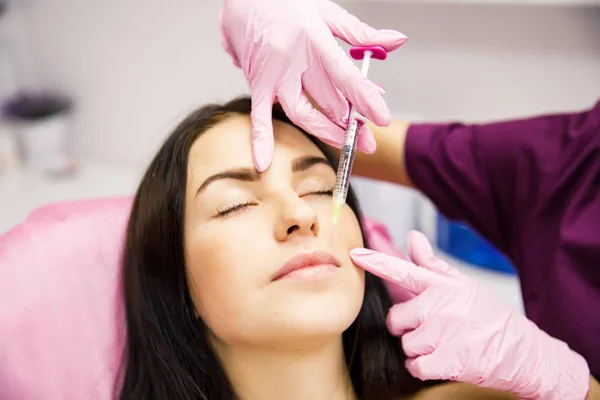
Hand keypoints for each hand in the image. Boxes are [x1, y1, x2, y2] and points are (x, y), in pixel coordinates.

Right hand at [219, 0, 406, 170]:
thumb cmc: (286, 3)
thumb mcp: (326, 11)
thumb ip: (361, 32)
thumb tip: (396, 40)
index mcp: (316, 40)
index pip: (346, 76)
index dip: (365, 99)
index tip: (381, 118)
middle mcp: (295, 60)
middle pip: (328, 101)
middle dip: (351, 125)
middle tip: (368, 141)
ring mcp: (275, 75)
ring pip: (302, 113)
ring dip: (324, 133)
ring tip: (343, 145)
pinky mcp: (257, 84)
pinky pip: (259, 115)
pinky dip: (260, 139)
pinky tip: (263, 161)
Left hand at [350, 231, 589, 399]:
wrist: (524, 351)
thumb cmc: (489, 316)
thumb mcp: (463, 285)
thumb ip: (432, 264)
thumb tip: (413, 236)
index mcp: (443, 286)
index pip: (404, 271)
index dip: (377, 262)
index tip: (356, 254)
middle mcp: (440, 306)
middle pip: (397, 319)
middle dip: (407, 327)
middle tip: (431, 329)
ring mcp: (444, 333)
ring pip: (405, 344)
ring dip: (418, 349)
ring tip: (443, 344)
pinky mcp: (448, 360)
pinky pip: (414, 365)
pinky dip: (423, 367)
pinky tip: (441, 360)